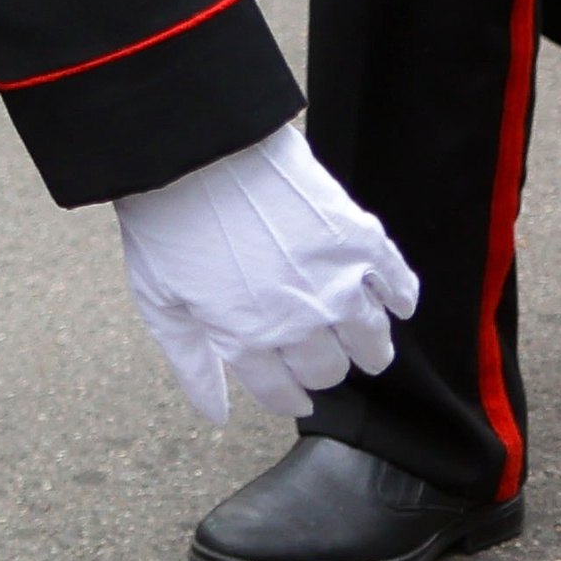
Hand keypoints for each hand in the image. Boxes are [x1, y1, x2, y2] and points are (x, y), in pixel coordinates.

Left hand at [116, 120, 416, 424]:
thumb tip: (217, 416)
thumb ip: (190, 362)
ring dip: (369, 348)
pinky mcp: (358, 239)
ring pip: (371, 340)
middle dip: (320, 367)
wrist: (193, 145)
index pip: (282, 393)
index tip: (292, 390)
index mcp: (246, 338)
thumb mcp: (159, 298)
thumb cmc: (167, 217)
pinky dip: (401, 297)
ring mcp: (333, 281)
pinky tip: (395, 301)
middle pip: (328, 370)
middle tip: (316, 353)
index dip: (287, 394)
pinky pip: (399, 284)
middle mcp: (297, 321)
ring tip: (365, 343)